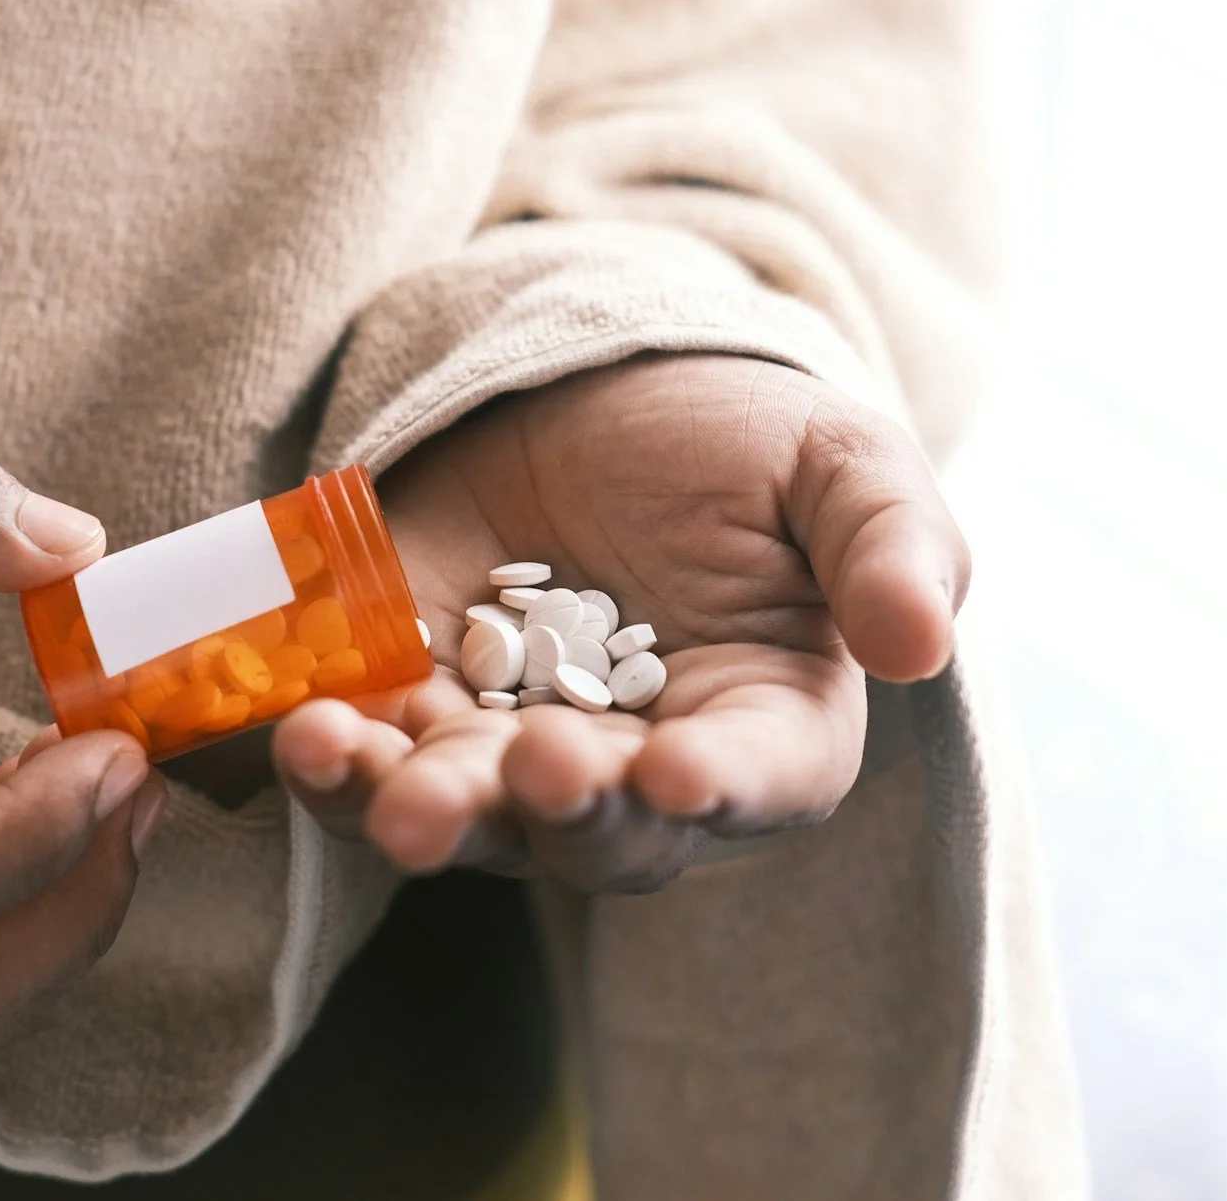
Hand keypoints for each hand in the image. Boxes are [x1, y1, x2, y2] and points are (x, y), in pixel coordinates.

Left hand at [272, 354, 965, 892]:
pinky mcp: (415, 711)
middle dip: (558, 810)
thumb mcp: (839, 461)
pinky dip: (334, 764)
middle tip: (526, 771)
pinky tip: (304, 732)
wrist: (597, 394)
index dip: (720, 788)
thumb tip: (921, 644)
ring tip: (373, 778)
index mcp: (767, 724)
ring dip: (422, 809)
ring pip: (474, 818)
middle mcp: (641, 771)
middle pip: (603, 831)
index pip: (759, 779)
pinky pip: (373, 763)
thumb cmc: (741, 441)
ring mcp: (517, 751)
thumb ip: (892, 544)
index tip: (676, 773)